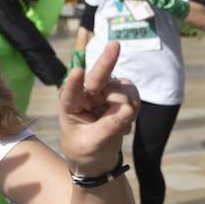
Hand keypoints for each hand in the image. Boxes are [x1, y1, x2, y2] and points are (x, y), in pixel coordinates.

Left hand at [57, 40, 138, 176]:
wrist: (97, 158)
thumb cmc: (84, 150)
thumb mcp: (91, 144)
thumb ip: (107, 128)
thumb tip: (127, 110)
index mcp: (70, 105)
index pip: (70, 93)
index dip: (74, 83)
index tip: (77, 72)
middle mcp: (86, 93)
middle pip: (99, 77)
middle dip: (106, 61)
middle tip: (115, 45)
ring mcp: (105, 91)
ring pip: (122, 89)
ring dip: (126, 105)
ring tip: (120, 125)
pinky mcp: (120, 94)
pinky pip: (133, 94)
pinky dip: (134, 107)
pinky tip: (125, 122)